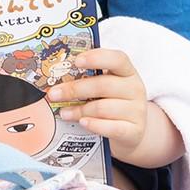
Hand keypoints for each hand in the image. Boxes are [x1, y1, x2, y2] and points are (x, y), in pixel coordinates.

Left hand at [47, 48, 182, 167]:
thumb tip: (58, 76)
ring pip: (103, 108)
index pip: (117, 59)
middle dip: (74, 89)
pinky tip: (82, 122)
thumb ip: (89, 79)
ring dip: (79, 110)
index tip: (76, 61)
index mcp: (127, 72)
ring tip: (63, 112)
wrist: (131, 130)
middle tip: (53, 94)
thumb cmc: (113, 103)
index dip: (97, 58)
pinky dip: (94, 125)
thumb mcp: (105, 87)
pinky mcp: (135, 131)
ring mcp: (137, 111)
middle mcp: (135, 89)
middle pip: (103, 85)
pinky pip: (112, 128)